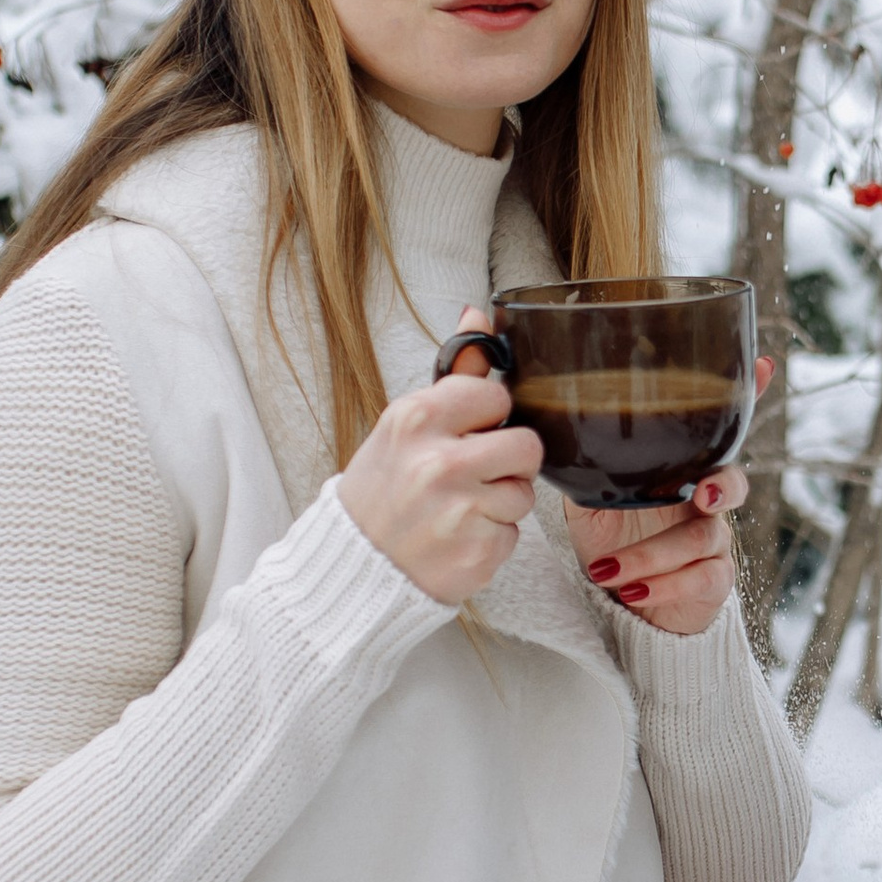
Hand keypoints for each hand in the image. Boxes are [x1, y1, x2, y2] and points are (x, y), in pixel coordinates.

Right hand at [338, 311, 542, 602]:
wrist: (353, 566)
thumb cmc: (382, 491)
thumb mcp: (406, 427)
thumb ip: (454, 377)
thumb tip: (478, 316)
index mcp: (416, 419)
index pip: (496, 397)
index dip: (488, 419)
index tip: (467, 435)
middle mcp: (437, 463)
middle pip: (527, 445)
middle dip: (509, 462)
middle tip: (474, 475)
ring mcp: (459, 510)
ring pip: (524, 493)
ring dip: (500, 504)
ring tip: (459, 510)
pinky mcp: (477, 552)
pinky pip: (514, 534)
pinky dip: (491, 539)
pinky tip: (457, 538)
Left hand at [566, 354, 770, 642]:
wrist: (619, 602)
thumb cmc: (610, 542)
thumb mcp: (589, 499)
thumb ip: (587, 465)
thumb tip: (558, 422)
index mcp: (681, 472)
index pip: (718, 433)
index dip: (746, 400)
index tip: (762, 368)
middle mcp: (704, 502)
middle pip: (734, 484)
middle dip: (723, 486)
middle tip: (703, 492)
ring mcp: (714, 541)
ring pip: (702, 538)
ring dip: (650, 555)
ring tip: (607, 570)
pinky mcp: (713, 581)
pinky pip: (702, 578)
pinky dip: (664, 586)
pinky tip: (632, 591)